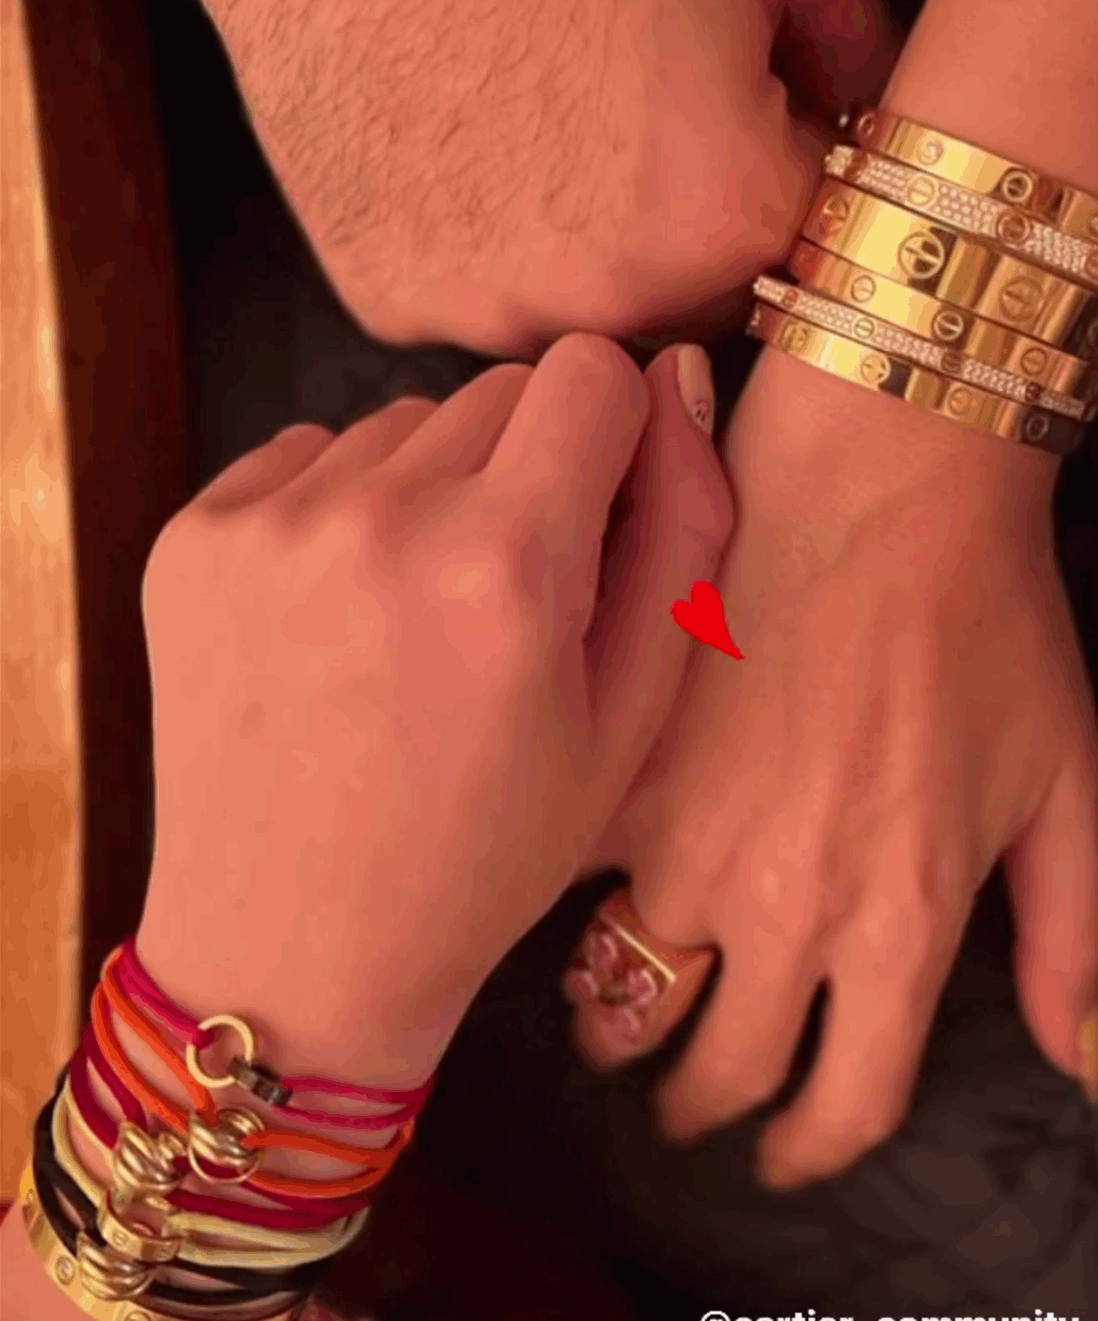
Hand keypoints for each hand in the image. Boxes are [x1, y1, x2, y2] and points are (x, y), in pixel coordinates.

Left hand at [135, 336, 732, 1085]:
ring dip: (428, 487)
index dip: (614, 435)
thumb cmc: (483, 852)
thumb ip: (681, 533)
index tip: (600, 512)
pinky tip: (339, 619)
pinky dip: (338, 508)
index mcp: (507, 565)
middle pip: (498, 391)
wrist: (292, 950)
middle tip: (508, 597)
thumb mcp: (630, 720)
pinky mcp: (193, 538)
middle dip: (526, 467)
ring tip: (416, 618)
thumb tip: (677, 378)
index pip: (590, 369)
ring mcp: (270, 523)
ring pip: (401, 421)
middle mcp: (379, 517)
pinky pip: (307, 455)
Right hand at [191, 0, 898, 355]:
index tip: (765, 111)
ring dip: (596, 250)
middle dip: (706, 225)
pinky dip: (489, 246)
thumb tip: (884, 123)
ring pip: (593, 316)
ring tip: (550, 121)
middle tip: (646, 104)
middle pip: (709, 302)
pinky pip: (483, 302)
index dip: (805, 168)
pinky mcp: (393, 301)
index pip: (830, 247)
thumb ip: (866, 44)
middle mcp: (612, 296)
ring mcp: (489, 311)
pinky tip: (468, 144)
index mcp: (728, 211)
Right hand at [579, 344, 1097, 1186]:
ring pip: (622, 996)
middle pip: (718, 1076)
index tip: (785, 1154)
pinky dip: (564, 901)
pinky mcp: (614, 768)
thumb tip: (1081, 1066)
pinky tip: (575, 891)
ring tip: (618, 1012)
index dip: (809, 1152)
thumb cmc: (987, 617)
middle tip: (691, 1097)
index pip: (843, 1106)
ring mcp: (681, 842)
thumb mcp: (1063, 780)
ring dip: (619, 1022)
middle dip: (702, 1107)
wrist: (882, 471)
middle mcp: (784, 910)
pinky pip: (563, 879)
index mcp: (901, 925)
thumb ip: (1068, 939)